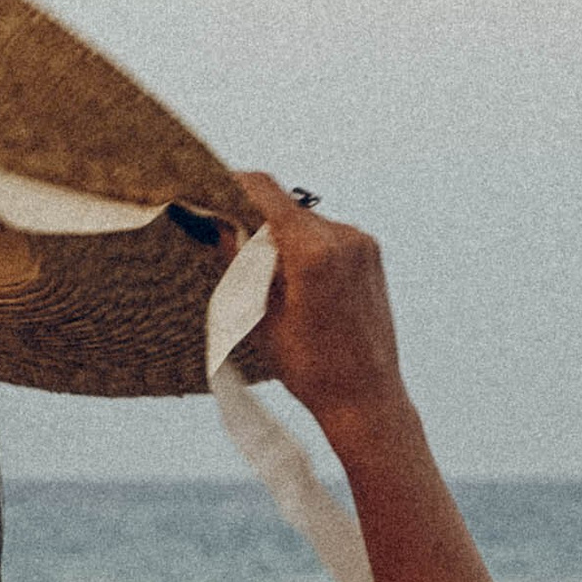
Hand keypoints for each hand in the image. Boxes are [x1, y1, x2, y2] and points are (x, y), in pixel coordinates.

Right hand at [221, 172, 408, 445]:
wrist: (366, 397)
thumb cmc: (309, 367)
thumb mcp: (261, 317)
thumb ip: (240, 265)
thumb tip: (218, 226)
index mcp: (313, 251)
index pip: (266, 192)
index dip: (232, 185)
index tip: (209, 190)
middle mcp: (343, 237)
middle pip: (284, 207)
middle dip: (254, 218)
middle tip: (226, 239)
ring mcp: (362, 243)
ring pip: (305, 220)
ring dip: (280, 235)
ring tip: (264, 273)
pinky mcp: (371, 253)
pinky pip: (327, 235)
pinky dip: (304, 246)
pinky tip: (294, 279)